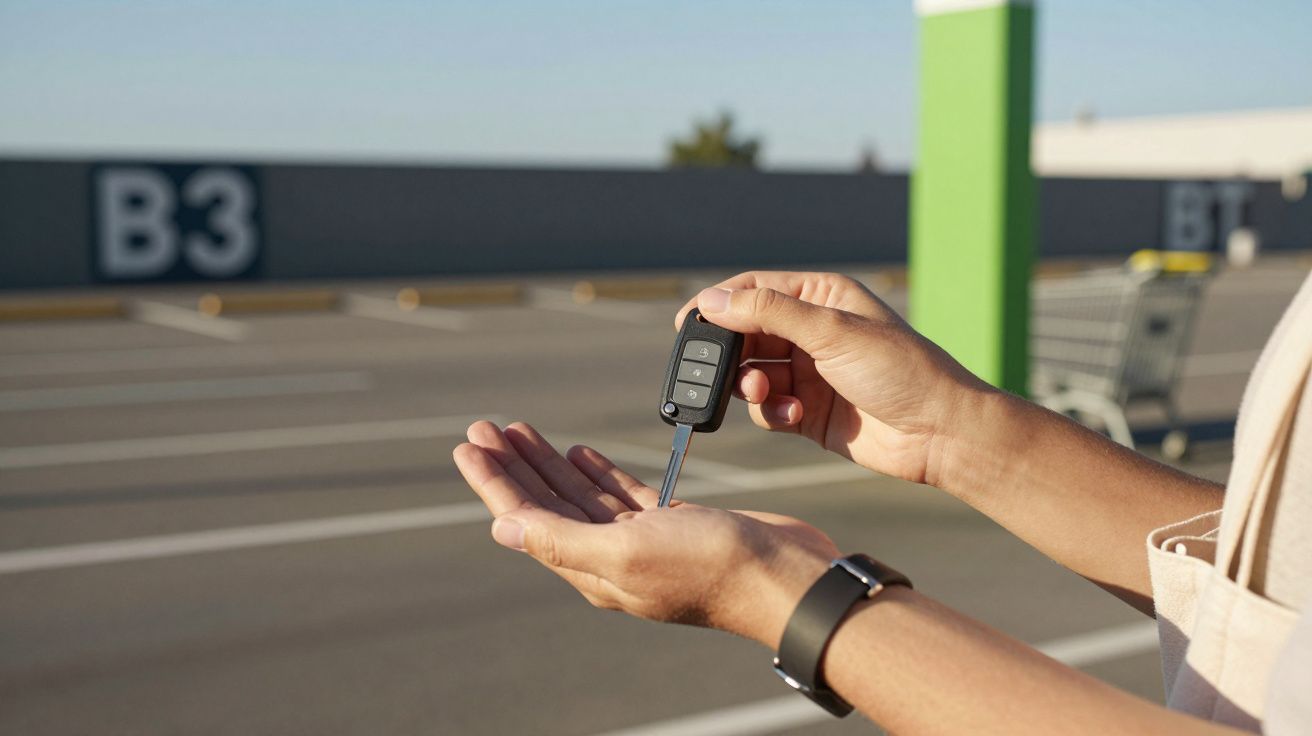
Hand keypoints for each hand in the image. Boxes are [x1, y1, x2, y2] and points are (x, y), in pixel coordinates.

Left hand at [452, 420, 834, 646]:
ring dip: (549, 462)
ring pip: (580, 494)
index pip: (527, 518)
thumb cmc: (712, 567)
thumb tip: (503, 528)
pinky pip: (621, 494)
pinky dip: (598, 470)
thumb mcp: (627, 551)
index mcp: (592, 569)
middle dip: (514, 464)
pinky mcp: (672, 523)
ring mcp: (642, 540)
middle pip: (547, 503)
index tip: (467, 445)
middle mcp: (610, 557)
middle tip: (484, 427)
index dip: (494, 481)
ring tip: (520, 431)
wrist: (783, 575)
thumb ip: (563, 540)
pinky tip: (579, 452)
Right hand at [676, 272, 991, 487]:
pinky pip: (768, 409)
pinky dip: (770, 413)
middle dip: (733, 355)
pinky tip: (792, 417)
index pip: (754, 290)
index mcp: (821, 298)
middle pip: (746, 335)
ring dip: (751, 386)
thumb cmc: (901, 370)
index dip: (718, 304)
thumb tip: (712, 301)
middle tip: (725, 372)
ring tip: (766, 394)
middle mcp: (812, 332)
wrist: (939, 433)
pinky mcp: (808, 412)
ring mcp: (809, 373)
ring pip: (752, 375)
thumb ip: (769, 313)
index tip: (687, 324)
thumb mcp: (832, 332)